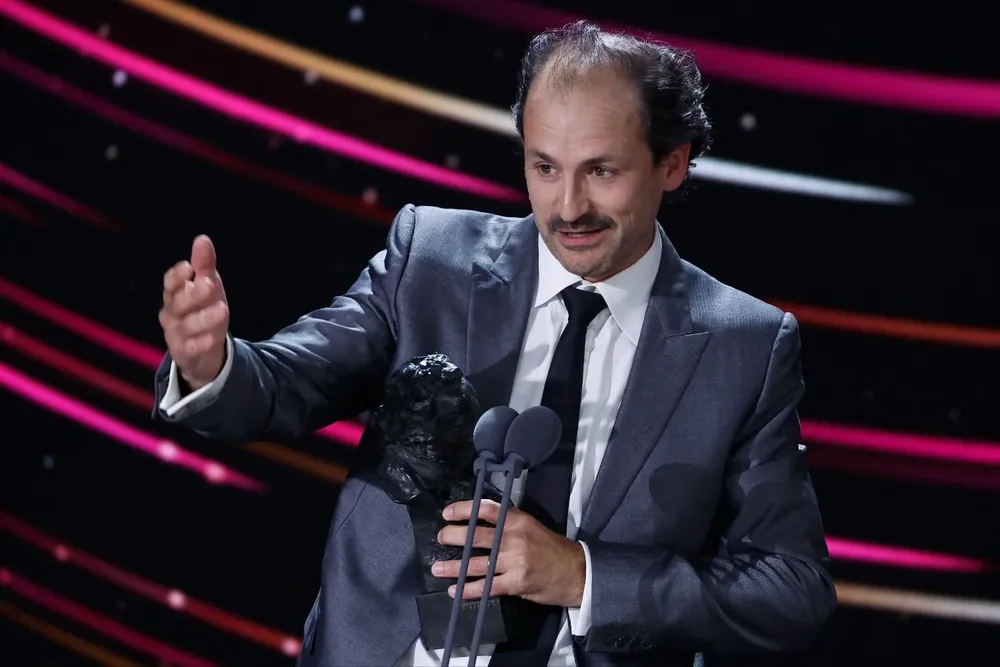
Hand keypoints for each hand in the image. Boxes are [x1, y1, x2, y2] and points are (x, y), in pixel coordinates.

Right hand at [159, 235, 228, 390]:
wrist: (203, 349)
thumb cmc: (202, 310)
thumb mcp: (207, 286)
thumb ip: (203, 266)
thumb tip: (202, 239)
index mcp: (174, 294)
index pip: (170, 283)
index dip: (177, 276)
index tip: (188, 267)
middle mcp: (171, 313)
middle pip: (178, 303)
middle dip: (194, 294)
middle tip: (210, 284)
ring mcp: (176, 334)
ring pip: (187, 325)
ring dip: (204, 317)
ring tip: (223, 309)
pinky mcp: (184, 353)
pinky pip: (191, 348)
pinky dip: (201, 343)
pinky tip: (213, 338)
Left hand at [433, 500, 585, 607]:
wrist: (576, 572)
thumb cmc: (551, 548)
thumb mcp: (531, 526)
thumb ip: (508, 524)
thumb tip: (478, 523)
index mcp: (518, 520)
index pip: (486, 509)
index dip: (464, 509)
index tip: (447, 513)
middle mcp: (514, 538)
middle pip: (476, 535)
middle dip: (454, 536)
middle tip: (440, 537)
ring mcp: (514, 561)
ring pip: (476, 563)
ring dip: (454, 567)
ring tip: (437, 567)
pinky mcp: (515, 583)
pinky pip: (487, 586)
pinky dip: (469, 589)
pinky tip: (456, 590)